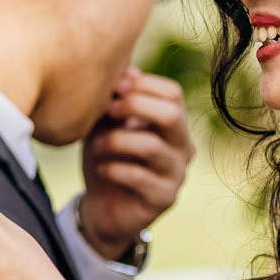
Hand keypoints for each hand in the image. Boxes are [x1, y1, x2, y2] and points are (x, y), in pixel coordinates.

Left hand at [77, 69, 193, 258]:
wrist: (103, 208)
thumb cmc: (108, 160)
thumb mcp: (108, 126)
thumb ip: (118, 101)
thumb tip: (127, 72)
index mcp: (174, 125)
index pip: (173, 94)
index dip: (143, 85)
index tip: (113, 87)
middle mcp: (183, 148)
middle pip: (172, 115)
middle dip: (135, 106)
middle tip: (109, 110)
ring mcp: (176, 174)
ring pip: (151, 146)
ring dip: (116, 140)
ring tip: (96, 145)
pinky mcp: (164, 198)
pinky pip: (138, 176)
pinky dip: (113, 168)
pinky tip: (101, 169)